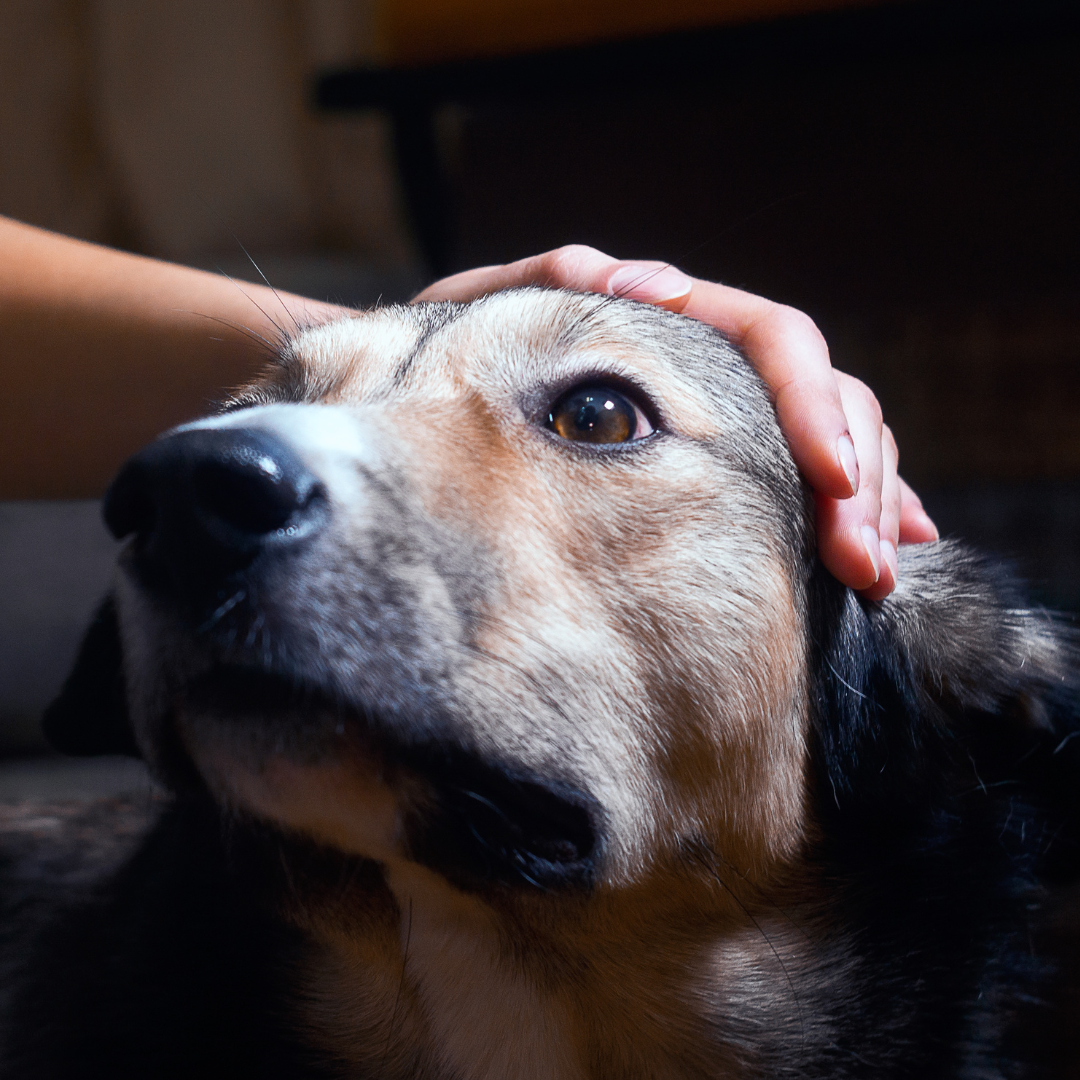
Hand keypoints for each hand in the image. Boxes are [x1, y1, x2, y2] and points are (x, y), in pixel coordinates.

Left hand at [415, 245, 937, 599]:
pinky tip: (888, 549)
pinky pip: (814, 480)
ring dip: (868, 504)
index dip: (811, 403)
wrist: (432, 409)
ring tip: (874, 577)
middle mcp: (714, 363)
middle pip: (826, 396)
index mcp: (672, 320)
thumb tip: (649, 283)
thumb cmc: (452, 361)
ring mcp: (729, 417)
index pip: (773, 340)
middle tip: (861, 563)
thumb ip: (557, 283)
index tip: (827, 477)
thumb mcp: (484, 315)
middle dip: (856, 477)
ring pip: (836, 439)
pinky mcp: (730, 468)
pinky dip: (858, 509)